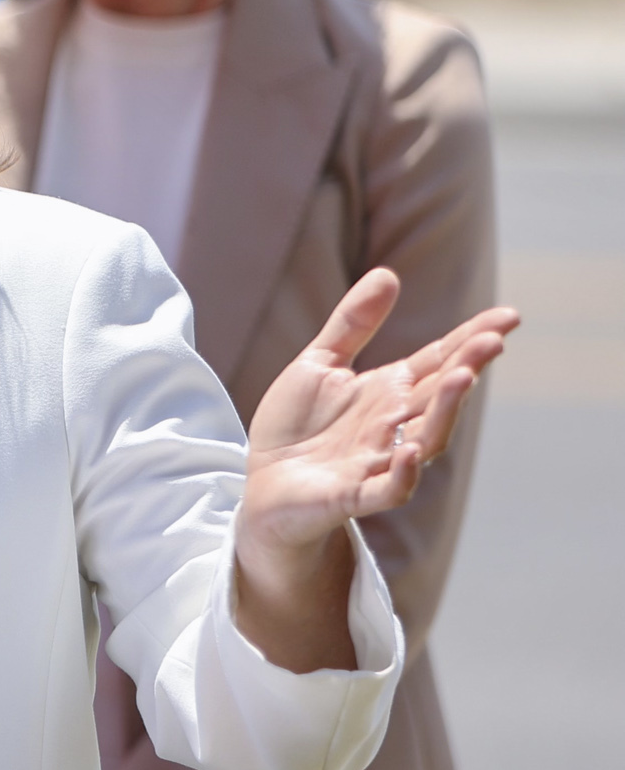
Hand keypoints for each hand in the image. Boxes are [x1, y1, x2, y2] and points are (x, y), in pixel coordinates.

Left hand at [238, 268, 515, 668]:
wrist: (262, 483)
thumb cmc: (296, 426)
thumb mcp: (318, 364)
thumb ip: (352, 324)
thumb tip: (389, 274)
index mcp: (390, 392)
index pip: (439, 362)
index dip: (471, 339)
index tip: (508, 316)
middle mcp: (394, 426)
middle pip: (441, 396)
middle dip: (467, 368)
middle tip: (493, 339)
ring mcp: (380, 462)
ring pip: (427, 439)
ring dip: (447, 411)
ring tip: (463, 376)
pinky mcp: (355, 495)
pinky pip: (390, 488)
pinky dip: (404, 473)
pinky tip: (409, 449)